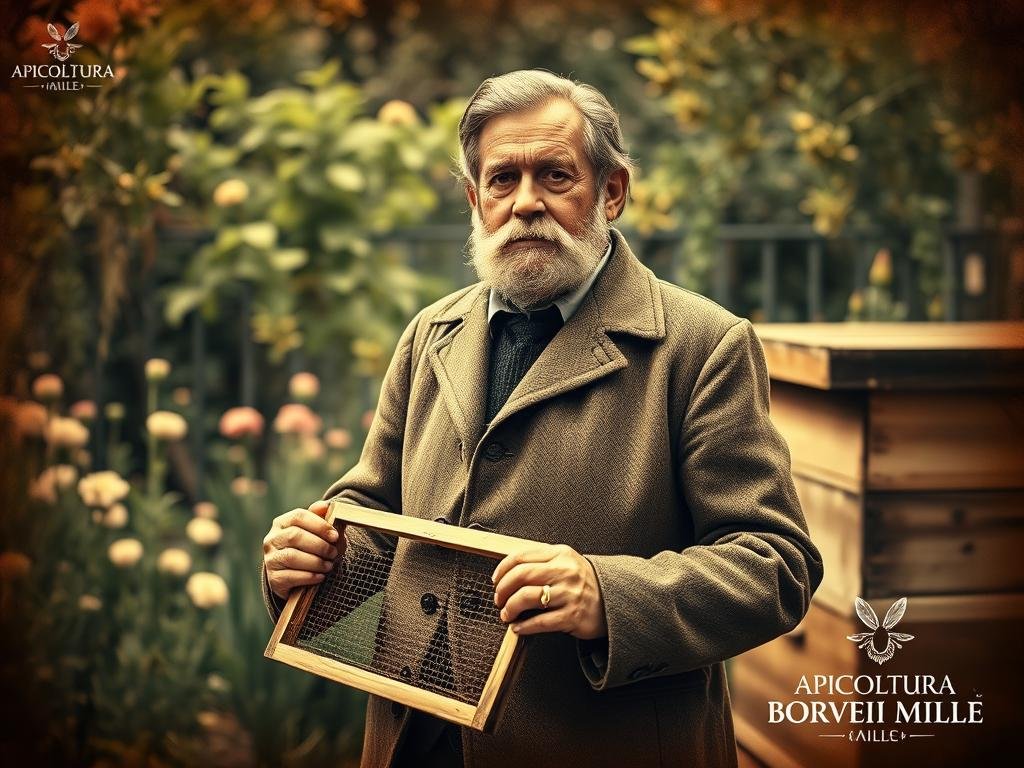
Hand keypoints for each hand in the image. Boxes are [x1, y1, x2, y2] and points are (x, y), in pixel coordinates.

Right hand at [263, 500, 344, 600]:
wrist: (294, 577)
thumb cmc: (308, 548)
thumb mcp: (315, 531)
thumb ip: (320, 518)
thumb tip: (325, 506)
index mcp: (282, 523)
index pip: (298, 516)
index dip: (319, 525)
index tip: (335, 536)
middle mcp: (272, 539)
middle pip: (295, 536)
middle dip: (319, 545)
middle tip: (334, 553)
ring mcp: (271, 559)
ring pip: (292, 557)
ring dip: (316, 562)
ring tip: (329, 566)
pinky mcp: (274, 579)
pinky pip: (291, 576)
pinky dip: (309, 576)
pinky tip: (320, 577)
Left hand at [491, 543, 607, 639]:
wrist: (614, 601)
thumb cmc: (583, 582)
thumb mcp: (566, 562)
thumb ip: (541, 561)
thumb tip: (507, 571)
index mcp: (560, 554)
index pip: (521, 557)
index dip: (502, 569)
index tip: (496, 580)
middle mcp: (565, 571)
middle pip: (521, 576)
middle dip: (503, 589)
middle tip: (498, 599)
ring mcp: (569, 594)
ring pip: (527, 597)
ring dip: (510, 608)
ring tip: (506, 614)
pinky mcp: (572, 616)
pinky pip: (540, 622)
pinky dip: (523, 626)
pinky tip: (517, 628)